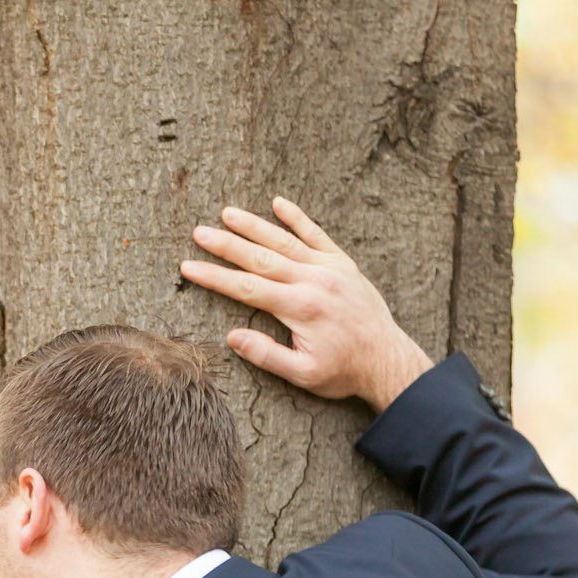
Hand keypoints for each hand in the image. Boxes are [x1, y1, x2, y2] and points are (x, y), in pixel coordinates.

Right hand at [179, 197, 433, 411]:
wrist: (387, 360)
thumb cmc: (344, 371)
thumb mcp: (303, 374)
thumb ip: (267, 356)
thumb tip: (232, 337)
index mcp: (299, 308)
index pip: (246, 288)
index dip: (214, 277)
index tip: (189, 267)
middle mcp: (312, 281)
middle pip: (259, 258)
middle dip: (226, 245)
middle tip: (198, 232)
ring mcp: (329, 268)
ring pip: (284, 241)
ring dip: (253, 226)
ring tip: (227, 213)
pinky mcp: (343, 264)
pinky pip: (317, 234)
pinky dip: (297, 218)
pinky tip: (278, 203)